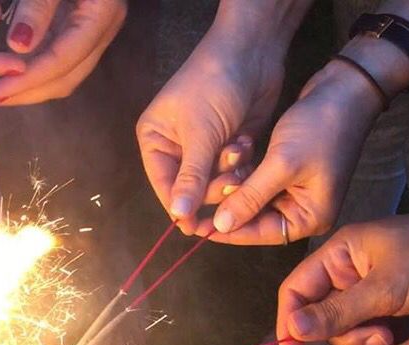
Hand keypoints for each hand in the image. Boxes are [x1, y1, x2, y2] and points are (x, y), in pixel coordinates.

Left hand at [0, 0, 126, 106]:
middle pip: (65, 78)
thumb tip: (20, 47)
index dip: (27, 81)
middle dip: (25, 92)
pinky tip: (10, 74)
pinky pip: (60, 60)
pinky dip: (34, 71)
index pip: (62, 61)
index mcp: (102, 13)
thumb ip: (37, 7)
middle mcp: (104, 29)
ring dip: (29, 87)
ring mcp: (96, 30)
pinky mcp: (83, 27)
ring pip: (64, 75)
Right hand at [137, 23, 283, 234]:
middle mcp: (177, 147)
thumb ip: (190, 177)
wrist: (252, 51)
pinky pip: (234, 173)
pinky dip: (242, 163)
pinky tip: (246, 144)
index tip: (195, 228)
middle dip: (213, 185)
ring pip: (216, 183)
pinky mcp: (228, 146)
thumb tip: (177, 214)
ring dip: (231, 172)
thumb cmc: (214, 84)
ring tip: (238, 151)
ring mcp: (204, 148)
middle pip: (193, 190)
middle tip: (229, 176)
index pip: (163, 185)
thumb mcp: (200, 133)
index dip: (180, 208)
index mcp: (156, 140)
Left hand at [201, 59, 383, 244]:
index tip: (195, 227)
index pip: (259, 234)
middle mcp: (303, 211)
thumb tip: (220, 226)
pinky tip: (227, 166)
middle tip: (195, 206)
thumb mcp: (281, 165)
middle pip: (255, 221)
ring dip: (233, 191)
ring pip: (254, 202)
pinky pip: (259, 184)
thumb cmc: (321, 127)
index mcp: (308, 218)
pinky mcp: (290, 174)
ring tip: (209, 181)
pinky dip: (243, 176)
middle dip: (228, 210)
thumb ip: (249, 197)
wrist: (345, 89)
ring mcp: (297, 193)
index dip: (227, 231)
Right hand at [277, 216, 408, 344]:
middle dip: (343, 333)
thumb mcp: (386, 287)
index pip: (296, 290)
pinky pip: (368, 336)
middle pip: (319, 316)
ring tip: (394, 334)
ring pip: (345, 332)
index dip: (288, 322)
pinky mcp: (388, 311)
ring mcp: (370, 294)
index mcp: (341, 255)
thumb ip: (337, 312)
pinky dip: (379, 343)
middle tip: (377, 336)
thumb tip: (292, 331)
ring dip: (365, 341)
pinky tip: (399, 337)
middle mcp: (350, 274)